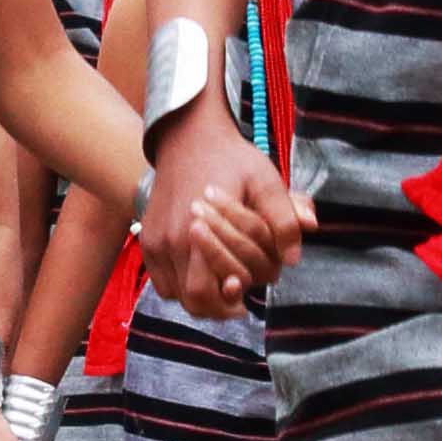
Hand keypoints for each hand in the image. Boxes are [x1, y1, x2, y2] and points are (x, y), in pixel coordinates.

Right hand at [141, 100, 303, 315]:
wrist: (190, 137)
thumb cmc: (231, 160)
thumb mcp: (265, 181)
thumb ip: (283, 219)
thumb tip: (294, 258)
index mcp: (194, 232)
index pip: (203, 294)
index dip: (227, 304)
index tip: (245, 295)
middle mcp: (168, 242)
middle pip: (189, 301)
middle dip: (217, 304)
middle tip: (239, 293)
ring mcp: (154, 241)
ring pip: (174, 294)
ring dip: (200, 295)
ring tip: (222, 282)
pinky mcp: (147, 238)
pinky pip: (162, 278)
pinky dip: (182, 283)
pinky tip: (203, 269)